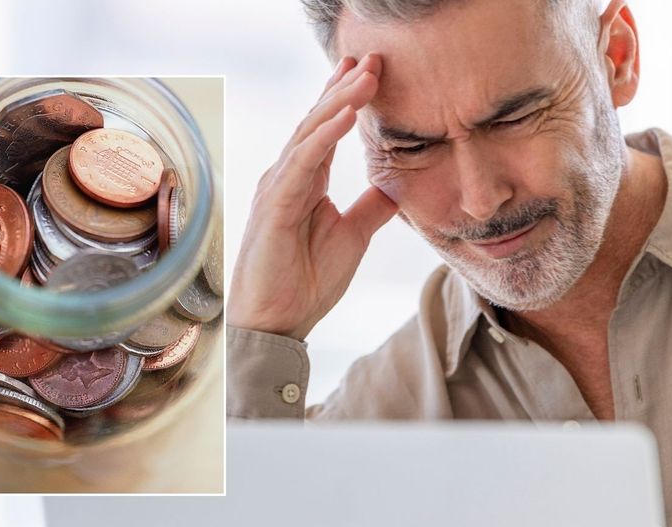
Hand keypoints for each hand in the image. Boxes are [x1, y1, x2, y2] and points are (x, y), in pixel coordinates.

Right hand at [227, 54, 397, 340]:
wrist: (278, 324)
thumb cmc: (305, 283)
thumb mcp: (352, 236)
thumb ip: (370, 208)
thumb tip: (396, 186)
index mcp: (304, 182)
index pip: (326, 130)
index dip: (346, 99)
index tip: (369, 70)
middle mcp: (287, 177)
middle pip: (317, 121)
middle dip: (344, 87)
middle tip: (371, 57)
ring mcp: (277, 188)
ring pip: (310, 133)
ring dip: (339, 101)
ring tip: (366, 73)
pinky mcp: (274, 205)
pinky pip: (303, 162)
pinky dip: (326, 136)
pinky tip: (347, 114)